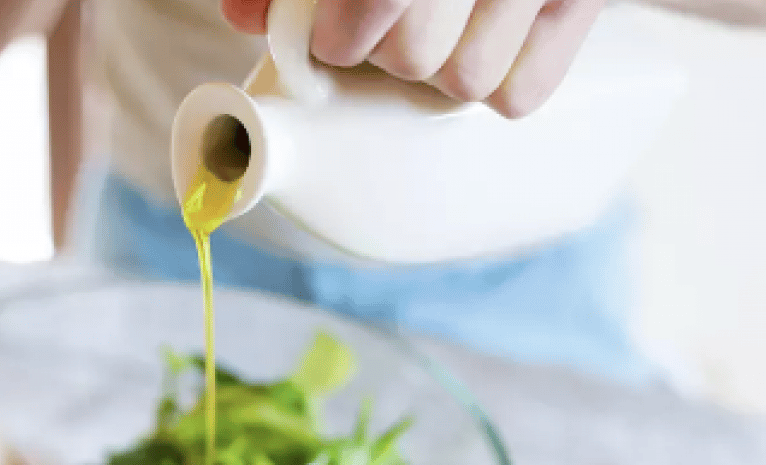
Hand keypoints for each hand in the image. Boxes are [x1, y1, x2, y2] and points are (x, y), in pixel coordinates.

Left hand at [222, 0, 605, 117]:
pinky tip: (493, 40)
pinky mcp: (582, 1)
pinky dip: (500, 84)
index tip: (334, 35)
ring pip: (464, 81)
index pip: (369, 12)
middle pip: (410, 57)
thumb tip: (243, 16)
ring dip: (441, 69)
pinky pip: (519, 95)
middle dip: (388, 52)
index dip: (338, 38)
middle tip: (396, 25)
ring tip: (448, 26)